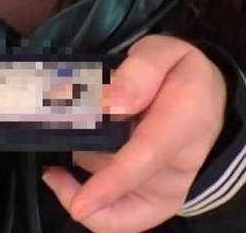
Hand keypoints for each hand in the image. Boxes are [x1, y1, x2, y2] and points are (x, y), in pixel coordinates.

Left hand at [42, 35, 226, 232]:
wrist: (209, 98)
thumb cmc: (180, 71)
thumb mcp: (164, 51)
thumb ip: (139, 71)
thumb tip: (108, 102)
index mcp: (183, 120)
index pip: (145, 156)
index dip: (110, 182)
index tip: (78, 202)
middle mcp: (178, 164)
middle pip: (111, 163)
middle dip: (77, 135)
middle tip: (57, 101)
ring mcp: (167, 188)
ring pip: (102, 176)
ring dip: (79, 148)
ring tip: (77, 113)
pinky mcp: (155, 203)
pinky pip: (116, 220)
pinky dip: (83, 200)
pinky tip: (58, 176)